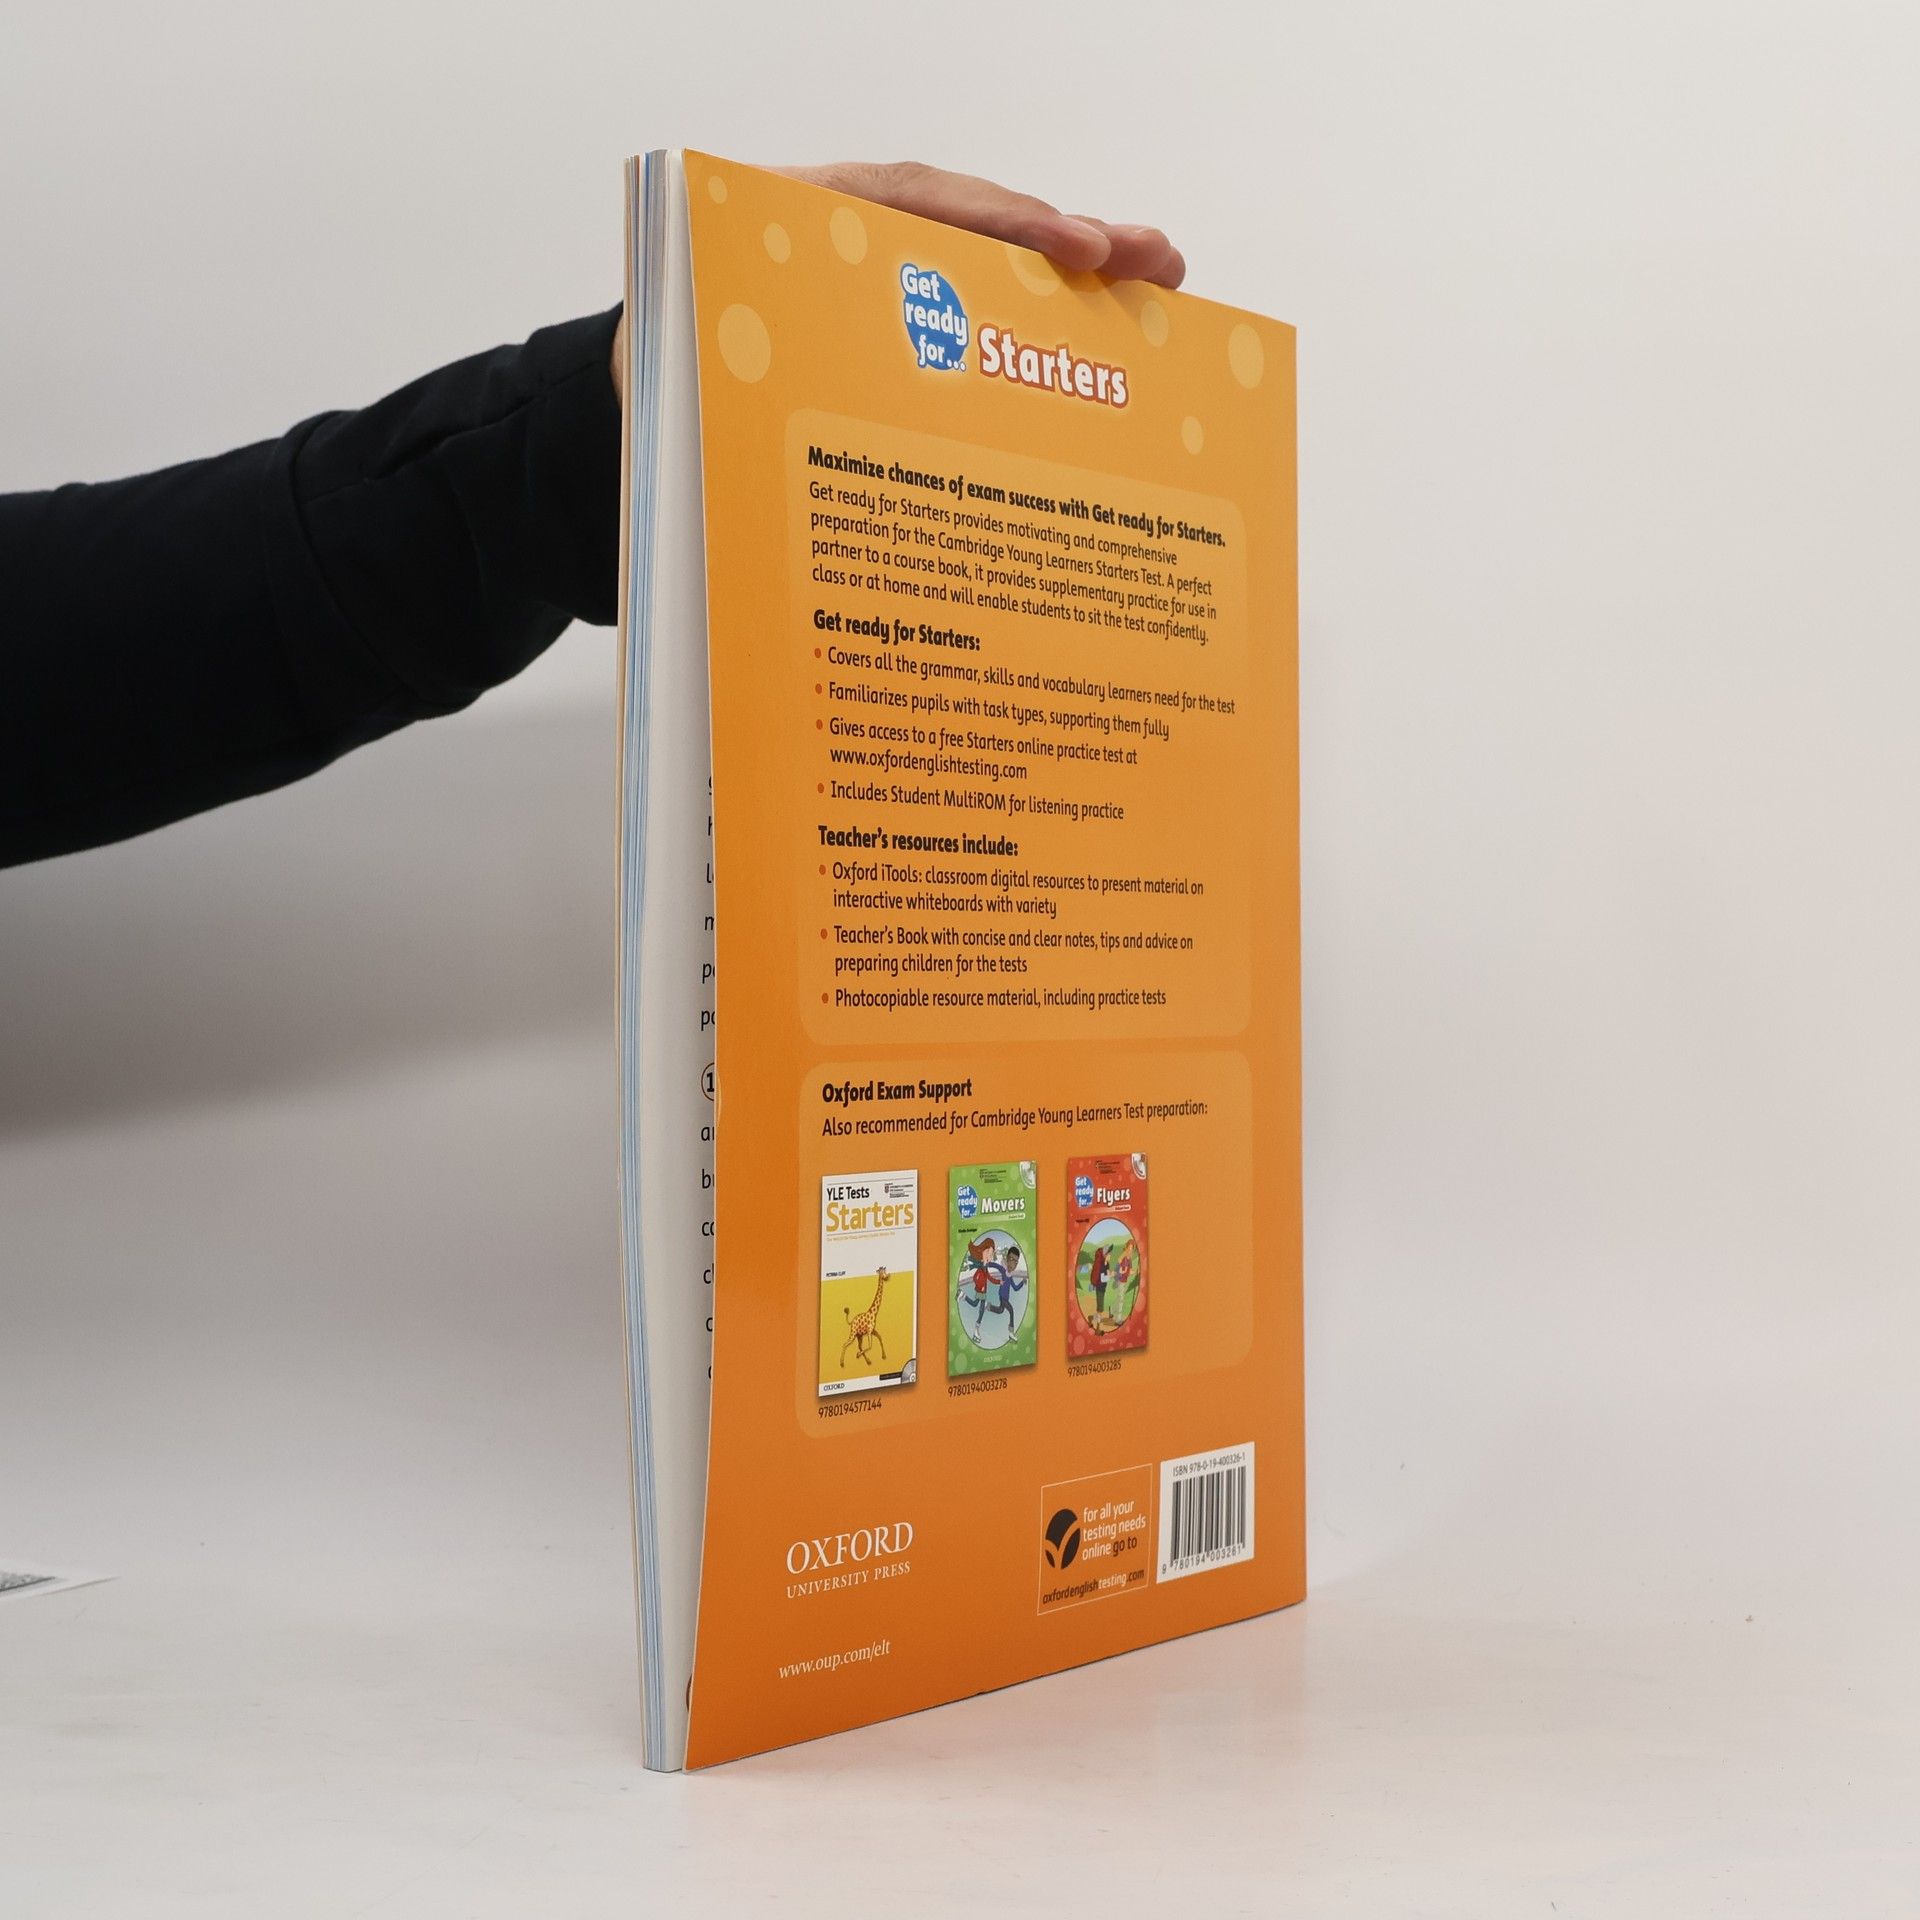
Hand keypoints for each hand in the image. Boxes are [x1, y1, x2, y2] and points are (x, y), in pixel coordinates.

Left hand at [612, 160, 1184, 396]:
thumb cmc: (668, 388)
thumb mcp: (690, 374)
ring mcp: (881, 290)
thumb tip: (792, 443)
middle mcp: (848, 247)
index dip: (998, 226)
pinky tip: (1101, 344)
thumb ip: (749, 381)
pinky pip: (975, 321)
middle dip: (1068, 242)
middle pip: (971, 227)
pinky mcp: (898, 336)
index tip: (1074, 252)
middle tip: (1152, 261)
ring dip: (1073, 279)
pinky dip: (1039, 328)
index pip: (909, 206)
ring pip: (985, 273)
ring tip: (1157, 282)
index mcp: (792, 237)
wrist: (634, 399)